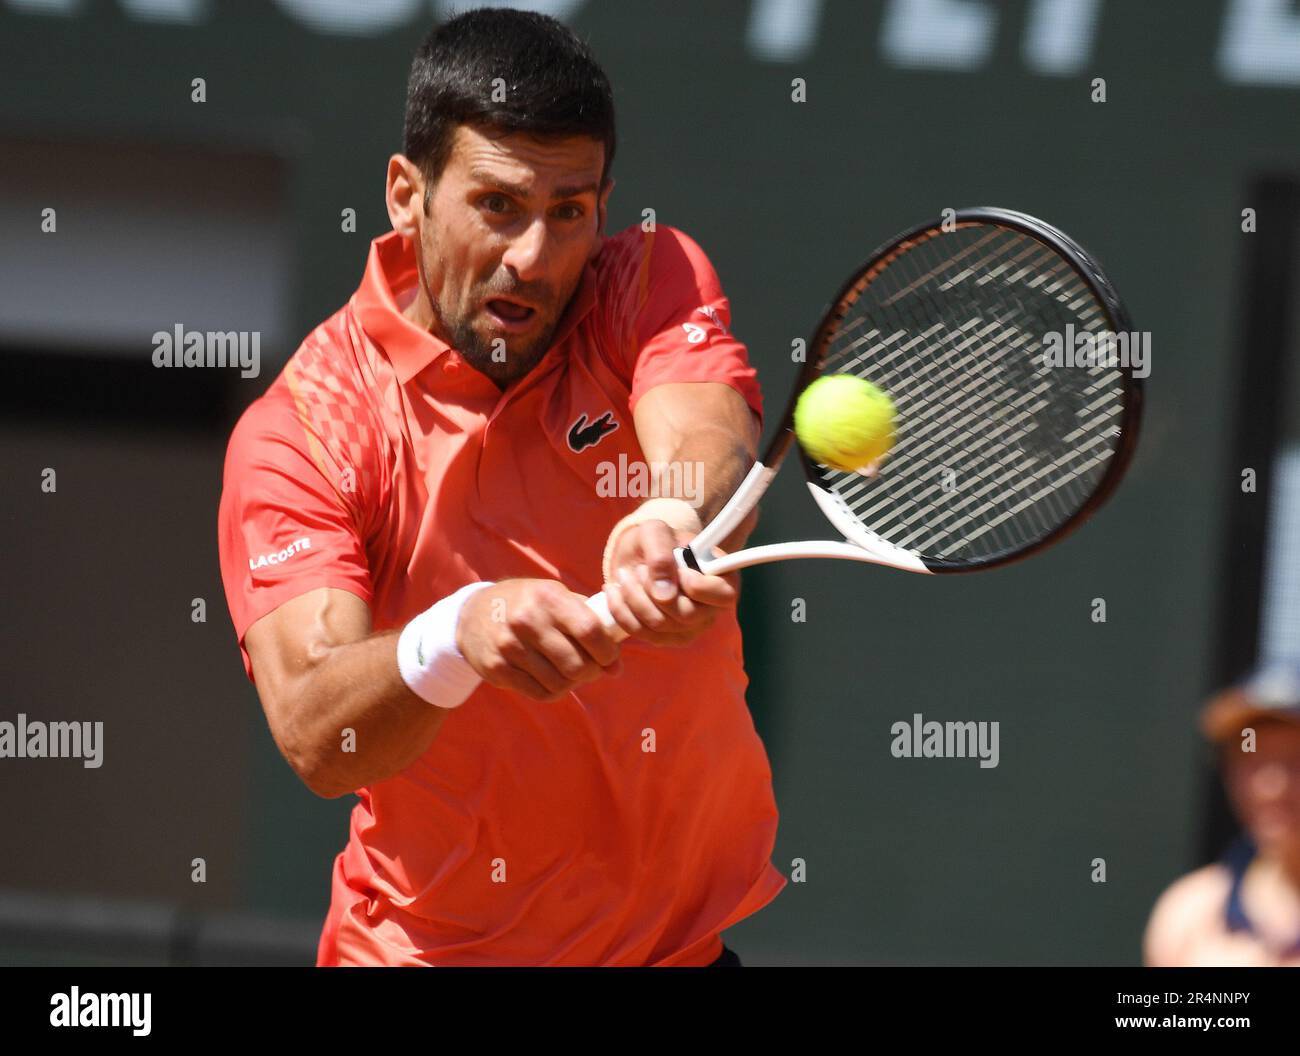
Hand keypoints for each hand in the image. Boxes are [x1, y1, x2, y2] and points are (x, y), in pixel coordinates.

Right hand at [456, 579, 622, 700]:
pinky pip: (540, 693)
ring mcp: (510, 646)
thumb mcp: (556, 598)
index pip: (590, 630)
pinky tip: (550, 677)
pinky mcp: (497, 668)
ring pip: (560, 683)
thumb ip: (590, 624)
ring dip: (572, 683)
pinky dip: (553, 690)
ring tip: (569, 671)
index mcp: (548, 597)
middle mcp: (527, 620)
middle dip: (592, 672)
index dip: (607, 651)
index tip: (609, 657)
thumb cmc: (528, 604)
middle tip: (591, 668)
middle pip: (577, 664)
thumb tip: (616, 666)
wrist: (473, 614)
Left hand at [602, 520, 738, 646]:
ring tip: (625, 575)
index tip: (678, 568)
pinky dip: (621, 610)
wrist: (638, 556)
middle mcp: (711, 609)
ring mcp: (689, 628)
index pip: (725, 595)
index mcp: (723, 579)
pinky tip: (615, 591)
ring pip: (659, 625)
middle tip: (640, 568)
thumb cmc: (656, 541)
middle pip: (686, 615)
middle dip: (653, 590)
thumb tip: (664, 594)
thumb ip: (662, 553)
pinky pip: (640, 633)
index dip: (698, 585)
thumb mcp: (656, 532)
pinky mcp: (665, 638)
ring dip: (633, 597)